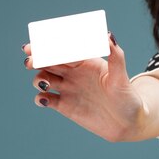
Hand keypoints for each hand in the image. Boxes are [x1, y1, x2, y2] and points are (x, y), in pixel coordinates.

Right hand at [22, 33, 143, 141]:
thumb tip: (109, 35)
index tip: (38, 44)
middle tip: (30, 61)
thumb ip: (115, 56)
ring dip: (39, 78)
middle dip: (37, 59)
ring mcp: (68, 88)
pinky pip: (45, 98)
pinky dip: (40, 98)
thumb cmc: (128, 98)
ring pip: (44, 77)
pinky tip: (45, 99)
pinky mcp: (65, 106)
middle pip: (50, 61)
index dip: (50, 45)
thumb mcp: (121, 77)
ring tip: (46, 82)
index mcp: (86, 61)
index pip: (64, 49)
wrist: (128, 124)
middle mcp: (74, 72)